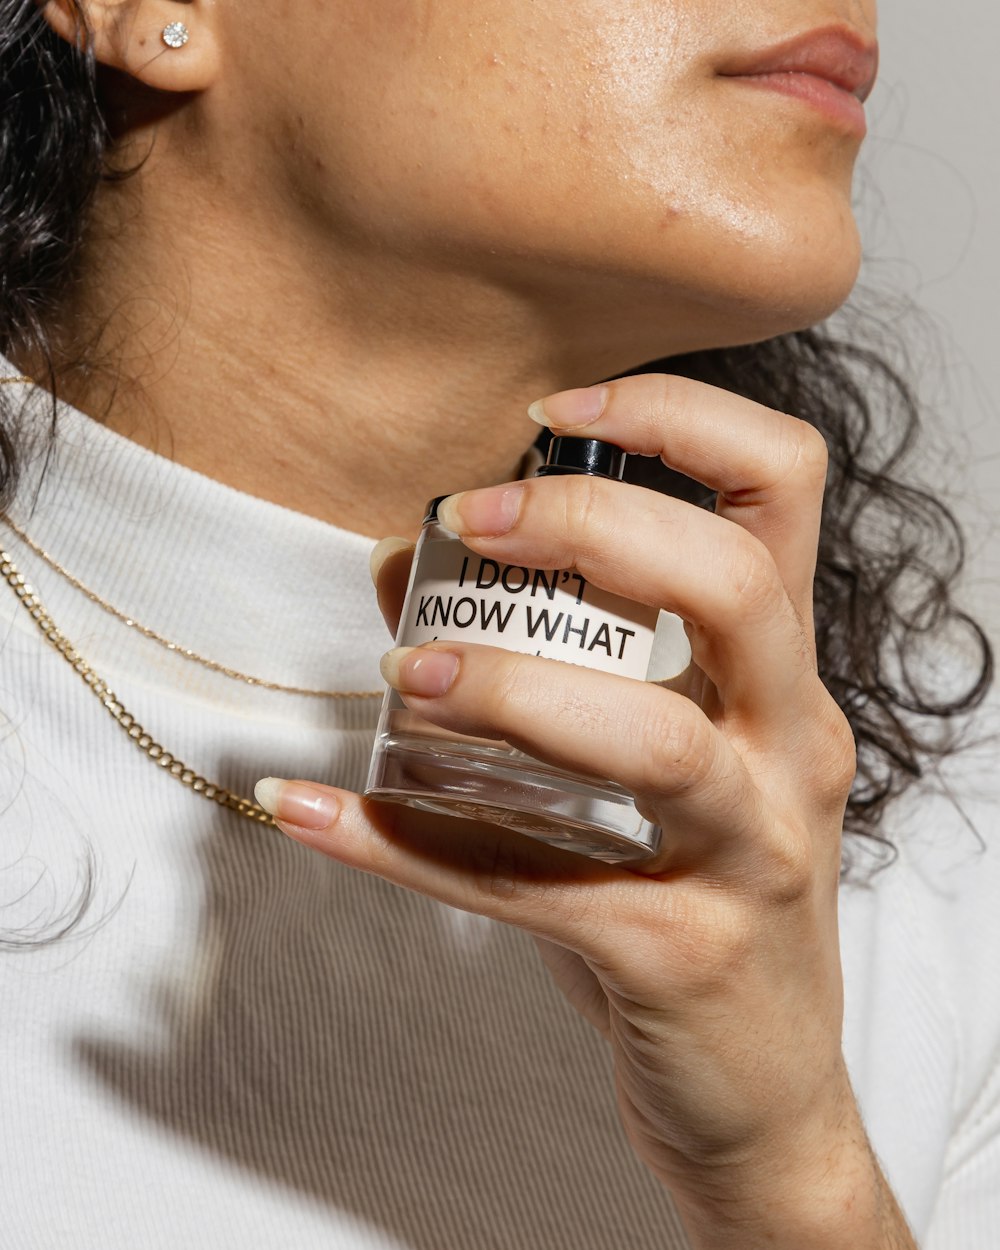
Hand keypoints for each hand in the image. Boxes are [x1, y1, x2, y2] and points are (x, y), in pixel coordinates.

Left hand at [256, 375, 914, 1247]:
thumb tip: (404, 573)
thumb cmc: (693, 894)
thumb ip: (549, 663)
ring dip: (509, 689)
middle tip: (472, 524)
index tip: (556, 415)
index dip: (683, 422)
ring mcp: (748, 853)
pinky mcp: (677, 952)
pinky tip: (311, 815)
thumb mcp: (646, 769)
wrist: (759, 1087)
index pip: (786, 492)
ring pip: (652, 745)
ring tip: (402, 678)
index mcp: (784, 677)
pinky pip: (534, 889)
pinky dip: (407, 847)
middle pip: (734, 587)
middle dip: (593, 527)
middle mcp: (791, 747)